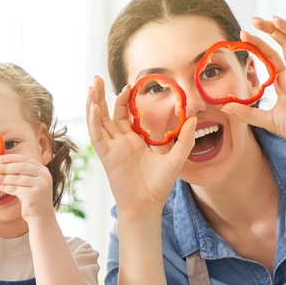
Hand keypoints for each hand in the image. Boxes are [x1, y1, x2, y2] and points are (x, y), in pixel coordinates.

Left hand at [0, 155, 54, 226]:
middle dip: (5, 167)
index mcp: (43, 170)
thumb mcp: (28, 183)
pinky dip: (5, 187)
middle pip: (21, 167)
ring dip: (2, 177)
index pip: (25, 159)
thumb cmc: (32, 198)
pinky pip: (15, 189)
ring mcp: (40, 186)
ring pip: (17, 179)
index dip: (11, 158)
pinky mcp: (34, 195)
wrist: (42, 217)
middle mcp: (44, 176)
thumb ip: (20, 173)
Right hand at [86, 76, 195, 219]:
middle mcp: (120, 142)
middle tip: (98, 78)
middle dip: (101, 96)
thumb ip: (184, 139)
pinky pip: (98, 136)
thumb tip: (194, 119)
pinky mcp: (107, 156)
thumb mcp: (176, 159)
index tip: (129, 85)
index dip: (125, 99)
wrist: (148, 205)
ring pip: (98, 121)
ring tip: (91, 86)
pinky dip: (94, 121)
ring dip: (93, 103)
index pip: (125, 114)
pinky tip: (94, 107)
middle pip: (107, 113)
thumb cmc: (159, 186)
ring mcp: (112, 148)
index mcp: (134, 140)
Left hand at [221, 17, 285, 151]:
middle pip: (284, 43)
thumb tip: (223, 106)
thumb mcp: (266, 119)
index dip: (258, 43)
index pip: (269, 55)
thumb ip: (246, 113)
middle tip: (255, 20)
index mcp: (284, 79)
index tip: (243, 34)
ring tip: (274, 19)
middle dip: (270, 30)